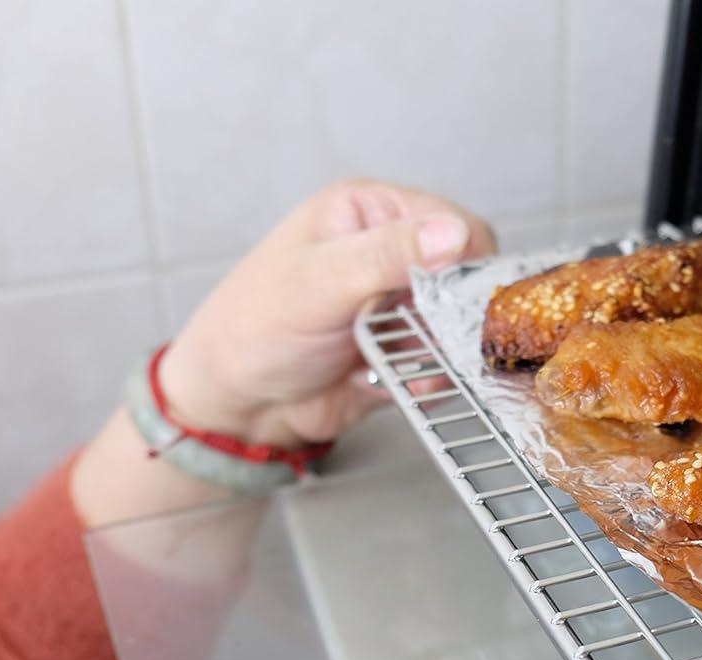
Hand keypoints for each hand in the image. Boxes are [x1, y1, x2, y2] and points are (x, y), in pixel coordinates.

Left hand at [157, 179, 494, 448]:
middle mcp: (390, 253)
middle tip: (421, 337)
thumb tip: (454, 232)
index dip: (466, 261)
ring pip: (459, 327)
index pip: (453, 223)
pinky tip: (389, 382)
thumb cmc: (254, 327)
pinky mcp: (403, 350)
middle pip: (465, 278)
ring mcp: (399, 305)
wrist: (235, 405)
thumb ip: (388, 255)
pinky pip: (443, 366)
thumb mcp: (320, 282)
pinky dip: (427, 379)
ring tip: (393, 361)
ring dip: (437, 353)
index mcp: (370, 213)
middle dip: (451, 315)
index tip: (453, 298)